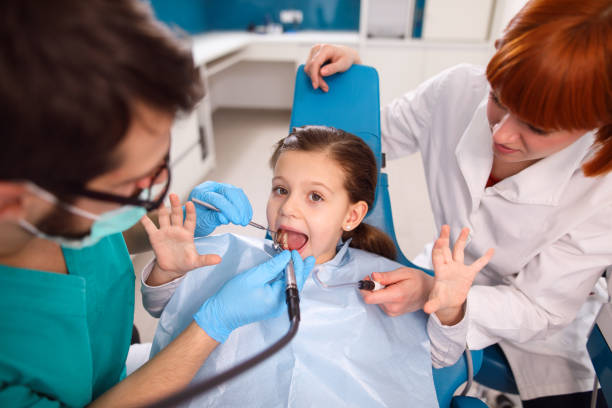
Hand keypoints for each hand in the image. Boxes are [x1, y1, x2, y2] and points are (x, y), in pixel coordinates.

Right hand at [141, 194, 220, 284]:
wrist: (172, 268)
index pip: (190, 220)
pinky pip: (150, 227)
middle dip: (176, 205)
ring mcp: (166, 232)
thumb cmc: (186, 262)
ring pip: (164, 217)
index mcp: (187, 234)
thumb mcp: (196, 261)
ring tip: (159, 200)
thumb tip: (219, 260)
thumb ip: (206, 259)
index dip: (190, 212)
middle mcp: (177, 230)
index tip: (190, 203)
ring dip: (162, 209)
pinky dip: (145, 220)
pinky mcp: (156, 237)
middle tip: (174, 195)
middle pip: (176, 215)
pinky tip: (141, 213)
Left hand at [188, 181, 252, 236]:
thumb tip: (225, 218)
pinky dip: (245, 206)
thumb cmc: (196, 219)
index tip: (236, 220)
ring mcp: (221, 188)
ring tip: (245, 220)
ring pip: (237, 193)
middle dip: (238, 207)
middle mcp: (211, 187)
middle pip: (229, 191)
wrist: (195, 218)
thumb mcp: (202, 221)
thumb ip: (213, 218)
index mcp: (201, 192)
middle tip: (242, 221)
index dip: (228, 209)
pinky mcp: (229, 192)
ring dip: (243, 207)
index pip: (217, 198)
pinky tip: (247, 215)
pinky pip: (240, 196)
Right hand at [194, 250, 315, 342]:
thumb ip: (273, 266)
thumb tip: (287, 257)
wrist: (221, 314)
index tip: (294, 251)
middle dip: (301, 269)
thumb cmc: (233, 297)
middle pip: (296, 284)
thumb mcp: (254, 276)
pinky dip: (287, 280)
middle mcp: (281, 305)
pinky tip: (287, 272)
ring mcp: (276, 306)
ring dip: (295, 274)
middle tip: (307, 257)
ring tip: (301, 263)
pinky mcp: (271, 305)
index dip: (297, 263)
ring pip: (291, 287)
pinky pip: (283, 290)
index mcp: (279, 298)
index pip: (295, 278)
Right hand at [304, 44, 360, 91]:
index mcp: (325, 48)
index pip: (315, 63)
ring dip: (315, 78)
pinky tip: (321, 80)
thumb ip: (333, 68)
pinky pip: (310, 68)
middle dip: (316, 79)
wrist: (347, 54)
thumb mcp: (343, 64)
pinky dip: (314, 76)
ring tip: (325, 86)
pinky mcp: (312, 56)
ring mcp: (314, 52)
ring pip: (308, 68)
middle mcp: (317, 48)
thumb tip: (322, 72)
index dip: (314, 75)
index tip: (316, 86)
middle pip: (310, 66)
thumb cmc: (346, 58)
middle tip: (325, 88)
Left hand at [360, 267, 433, 316]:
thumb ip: (386, 276)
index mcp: (396, 296)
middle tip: (382, 279)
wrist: (428, 292)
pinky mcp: (391, 313)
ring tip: (391, 285)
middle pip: (370, 298)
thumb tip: (373, 276)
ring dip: (378, 291)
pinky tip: (392, 291)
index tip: (369, 279)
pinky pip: (379, 303)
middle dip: (372, 287)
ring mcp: (392, 312)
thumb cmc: (417, 280)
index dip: (365, 287)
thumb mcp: (403, 272)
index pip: (369, 298)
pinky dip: (382, 295)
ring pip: (374, 300)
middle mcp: (393, 307)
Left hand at [424, 225, 493, 324]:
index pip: (437, 257)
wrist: (448, 303)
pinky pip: (478, 264)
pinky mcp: (468, 274)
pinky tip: (491, 250)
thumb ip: (432, 304)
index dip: (438, 249)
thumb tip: (427, 310)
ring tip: (465, 229)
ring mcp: (458, 269)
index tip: (438, 239)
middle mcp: (448, 267)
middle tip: (445, 227)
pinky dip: (484, 258)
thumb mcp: (436, 303)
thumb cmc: (440, 300)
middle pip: (446, 250)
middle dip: (445, 238)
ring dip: (462, 240)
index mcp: (440, 272)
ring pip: (459, 251)